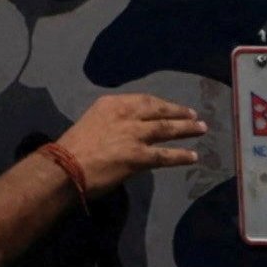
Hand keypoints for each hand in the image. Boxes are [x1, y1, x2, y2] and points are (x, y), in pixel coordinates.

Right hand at [53, 90, 207, 192]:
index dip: (163, 104)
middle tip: (194, 115)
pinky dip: (181, 155)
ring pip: (166, 129)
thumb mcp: (92, 123)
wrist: (66, 166)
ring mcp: (134, 134)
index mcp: (112, 104)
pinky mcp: (138, 156)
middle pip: (159, 111)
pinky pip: (165, 155)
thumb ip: (112, 123)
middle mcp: (126, 115)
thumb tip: (127, 132)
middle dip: (179, 113)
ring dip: (186, 129)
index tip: (174, 107)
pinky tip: (192, 156)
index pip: (144, 100)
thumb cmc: (73, 148)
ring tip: (201, 129)